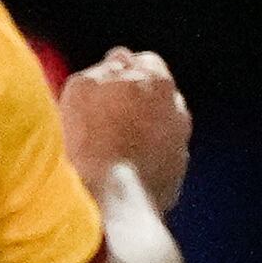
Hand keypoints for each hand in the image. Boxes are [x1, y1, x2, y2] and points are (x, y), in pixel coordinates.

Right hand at [55, 48, 189, 218]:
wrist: (114, 201)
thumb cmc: (92, 142)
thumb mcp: (82, 89)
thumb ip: (104, 68)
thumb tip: (118, 60)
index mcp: (157, 80)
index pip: (142, 60)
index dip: (119, 72)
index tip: (100, 88)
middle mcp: (177, 108)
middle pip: (153, 95)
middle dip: (133, 101)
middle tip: (101, 118)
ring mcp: (180, 143)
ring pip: (156, 128)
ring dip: (138, 132)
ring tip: (107, 149)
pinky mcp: (175, 175)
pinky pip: (156, 158)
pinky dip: (142, 159)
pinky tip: (117, 170)